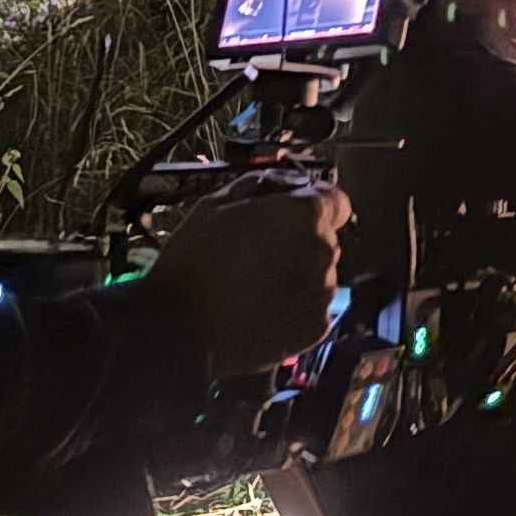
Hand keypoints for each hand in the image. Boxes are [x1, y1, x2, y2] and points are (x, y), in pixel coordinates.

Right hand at [137, 169, 349, 375]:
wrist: (182, 331)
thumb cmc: (194, 265)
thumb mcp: (216, 204)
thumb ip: (260, 186)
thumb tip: (282, 184)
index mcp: (304, 216)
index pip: (334, 200)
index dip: (311, 202)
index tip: (290, 211)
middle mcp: (323, 253)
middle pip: (323, 238)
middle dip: (298, 239)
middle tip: (257, 250)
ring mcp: (322, 293)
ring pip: (318, 273)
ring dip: (296, 274)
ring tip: (253, 284)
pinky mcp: (316, 327)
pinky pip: (313, 307)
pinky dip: (294, 306)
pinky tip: (260, 307)